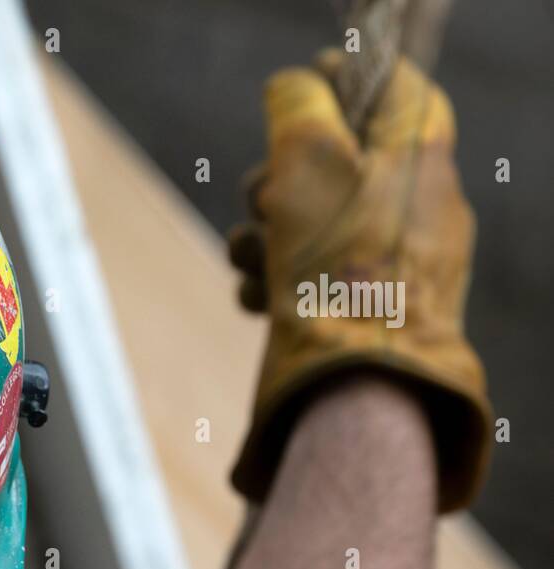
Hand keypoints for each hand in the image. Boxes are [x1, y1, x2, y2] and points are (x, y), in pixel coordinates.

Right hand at [228, 50, 490, 512]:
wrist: (355, 384)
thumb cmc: (337, 270)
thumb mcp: (308, 164)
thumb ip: (297, 108)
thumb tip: (293, 90)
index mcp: (419, 161)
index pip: (394, 92)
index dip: (342, 81)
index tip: (299, 90)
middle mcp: (413, 210)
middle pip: (336, 161)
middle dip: (277, 178)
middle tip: (260, 199)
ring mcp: (388, 265)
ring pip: (309, 224)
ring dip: (263, 236)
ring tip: (250, 261)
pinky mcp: (360, 312)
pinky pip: (310, 277)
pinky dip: (275, 282)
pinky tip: (258, 302)